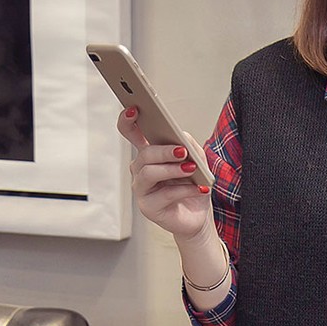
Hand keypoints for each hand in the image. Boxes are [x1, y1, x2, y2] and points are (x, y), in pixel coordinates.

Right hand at [117, 106, 212, 239]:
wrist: (198, 216)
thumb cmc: (194, 187)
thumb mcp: (196, 161)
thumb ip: (188, 145)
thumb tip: (180, 137)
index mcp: (149, 156)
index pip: (131, 133)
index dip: (127, 120)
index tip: (134, 108)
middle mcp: (141, 171)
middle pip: (144, 154)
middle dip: (164, 151)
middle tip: (182, 151)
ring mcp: (142, 189)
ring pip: (150, 173)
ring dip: (173, 170)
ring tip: (191, 169)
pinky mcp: (148, 207)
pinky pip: (165, 194)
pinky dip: (185, 190)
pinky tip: (199, 188)